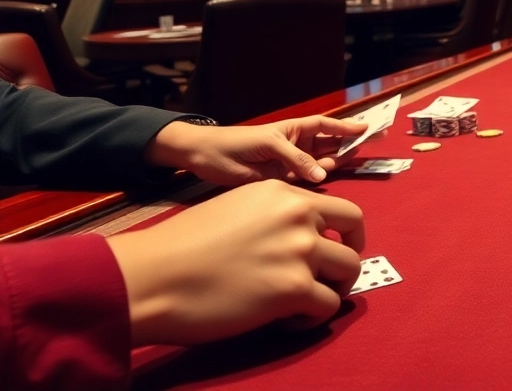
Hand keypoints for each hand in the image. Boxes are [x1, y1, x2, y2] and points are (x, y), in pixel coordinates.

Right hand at [107, 180, 364, 345]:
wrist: (152, 277)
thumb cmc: (181, 248)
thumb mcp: (235, 210)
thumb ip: (272, 216)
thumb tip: (298, 236)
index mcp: (283, 193)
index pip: (340, 207)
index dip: (340, 232)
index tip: (330, 249)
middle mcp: (298, 215)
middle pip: (355, 232)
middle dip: (349, 256)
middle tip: (332, 277)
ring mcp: (300, 250)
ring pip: (349, 270)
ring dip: (333, 289)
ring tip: (305, 303)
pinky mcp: (295, 288)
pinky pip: (328, 305)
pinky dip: (312, 318)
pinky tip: (286, 320)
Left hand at [148, 116, 367, 185]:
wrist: (207, 159)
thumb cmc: (236, 143)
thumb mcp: (269, 145)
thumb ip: (296, 159)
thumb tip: (322, 176)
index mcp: (295, 130)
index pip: (328, 126)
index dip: (348, 127)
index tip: (369, 127)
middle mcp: (298, 146)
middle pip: (331, 144)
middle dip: (352, 142)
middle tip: (375, 141)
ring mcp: (293, 164)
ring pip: (324, 163)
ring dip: (340, 160)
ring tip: (359, 157)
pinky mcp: (285, 182)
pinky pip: (309, 180)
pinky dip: (322, 179)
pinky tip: (333, 177)